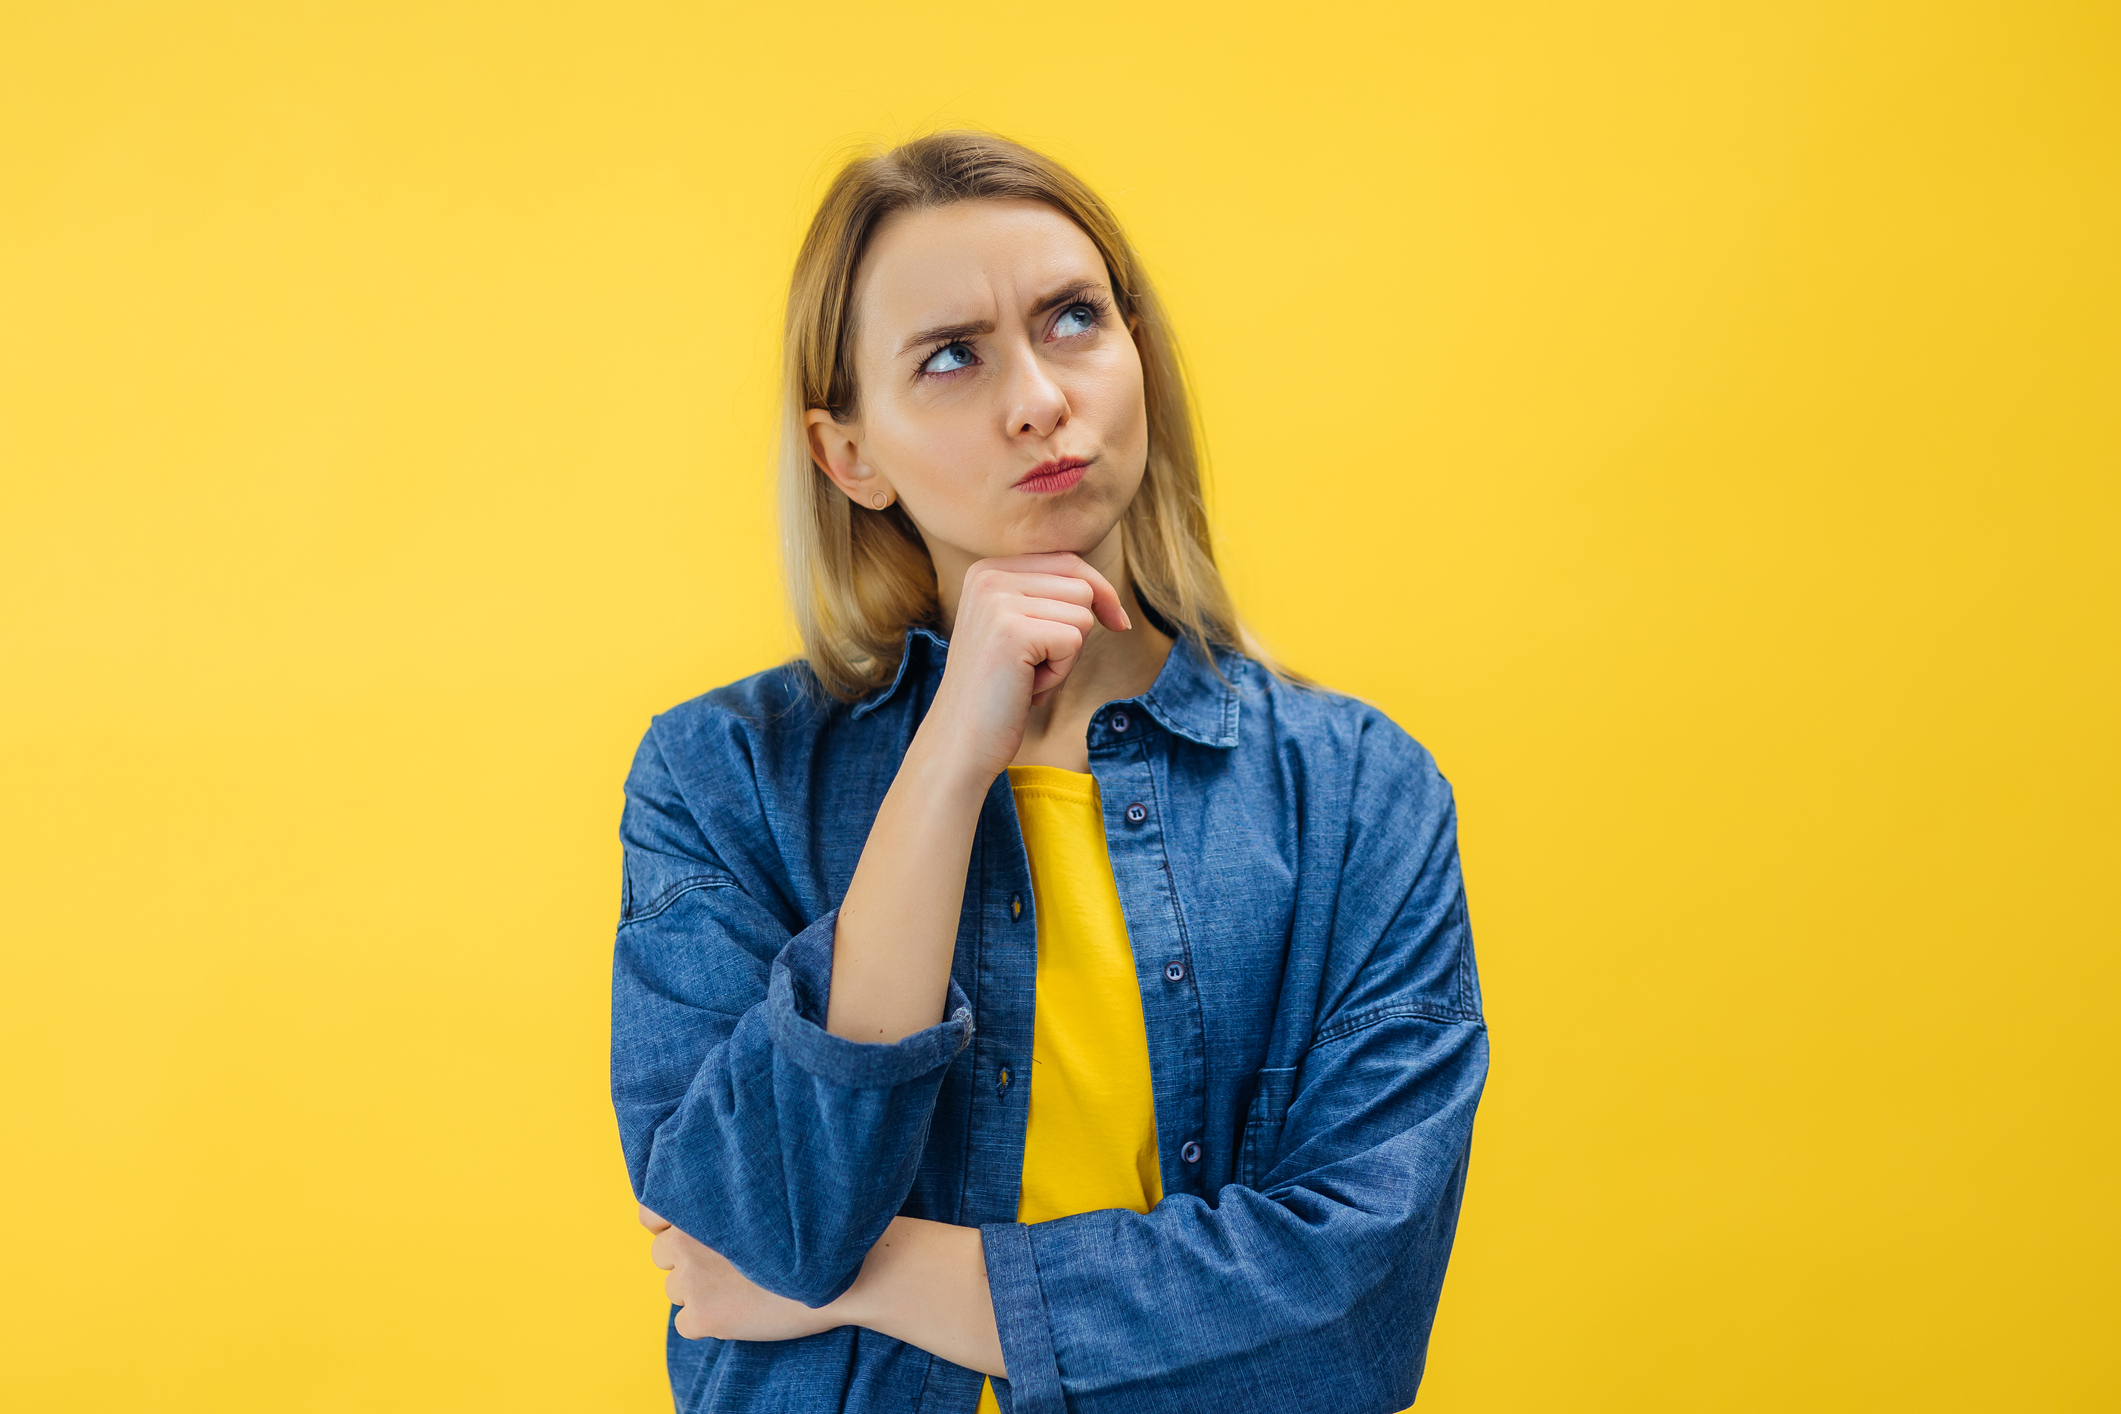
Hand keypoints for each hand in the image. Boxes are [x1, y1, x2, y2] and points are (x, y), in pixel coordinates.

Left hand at [640, 1206, 842, 1342]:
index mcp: (699, 1206)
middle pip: (661, 1255)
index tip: (689, 1233)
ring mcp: (691, 1280)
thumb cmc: (807, 1234)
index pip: (649, 1214)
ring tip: (742, 1287)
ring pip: (673, 1290)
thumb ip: (719, 1206)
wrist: (839, 1275)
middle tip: (727, 1264)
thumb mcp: (760, 1201)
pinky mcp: (701, 1316)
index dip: (666, 1224)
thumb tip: (686, 1223)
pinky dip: (706, 1321)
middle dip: (684, 1261)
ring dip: (697, 1291)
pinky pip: (684, 1322)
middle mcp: (686, 1240)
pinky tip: (740, 1310)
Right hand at [926, 553, 1130, 776]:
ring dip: (1067, 657)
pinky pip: (1074, 641)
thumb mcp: (1018, 630)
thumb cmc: (998, 691)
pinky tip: (1027, 688)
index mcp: (987, 571)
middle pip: (1081, 587)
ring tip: (1027, 677)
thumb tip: (1107, 593)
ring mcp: (997, 601)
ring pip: (1082, 615)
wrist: (961, 741)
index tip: (1118, 623)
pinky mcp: (1012, 630)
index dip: (1100, 593)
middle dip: (1075, 633)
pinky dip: (1061, 673)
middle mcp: (989, 577)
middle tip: (1036, 666)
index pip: (1068, 561)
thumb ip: (1047, 599)